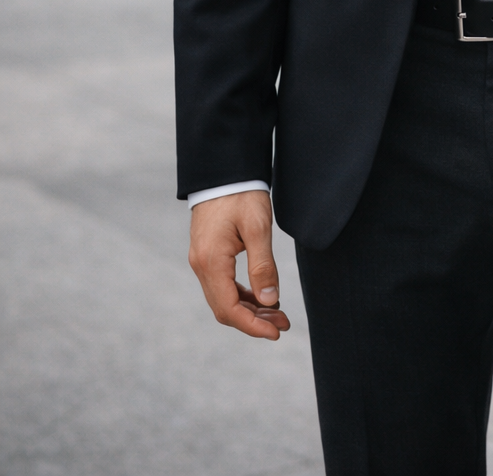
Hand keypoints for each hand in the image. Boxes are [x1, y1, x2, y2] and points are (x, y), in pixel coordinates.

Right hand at [188, 190, 290, 339]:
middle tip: (283, 324)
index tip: (277, 332)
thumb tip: (270, 301)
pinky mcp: (207, 253)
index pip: (229, 309)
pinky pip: (222, 284)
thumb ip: (263, 266)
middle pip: (225, 308)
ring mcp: (202, 260)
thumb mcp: (258, 227)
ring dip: (250, 309)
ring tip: (278, 313)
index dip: (253, 326)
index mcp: (211, 261)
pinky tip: (263, 295)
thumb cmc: (242, 193)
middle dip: (254, 321)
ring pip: (224, 298)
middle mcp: (201, 265)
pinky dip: (242, 295)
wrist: (223, 168)